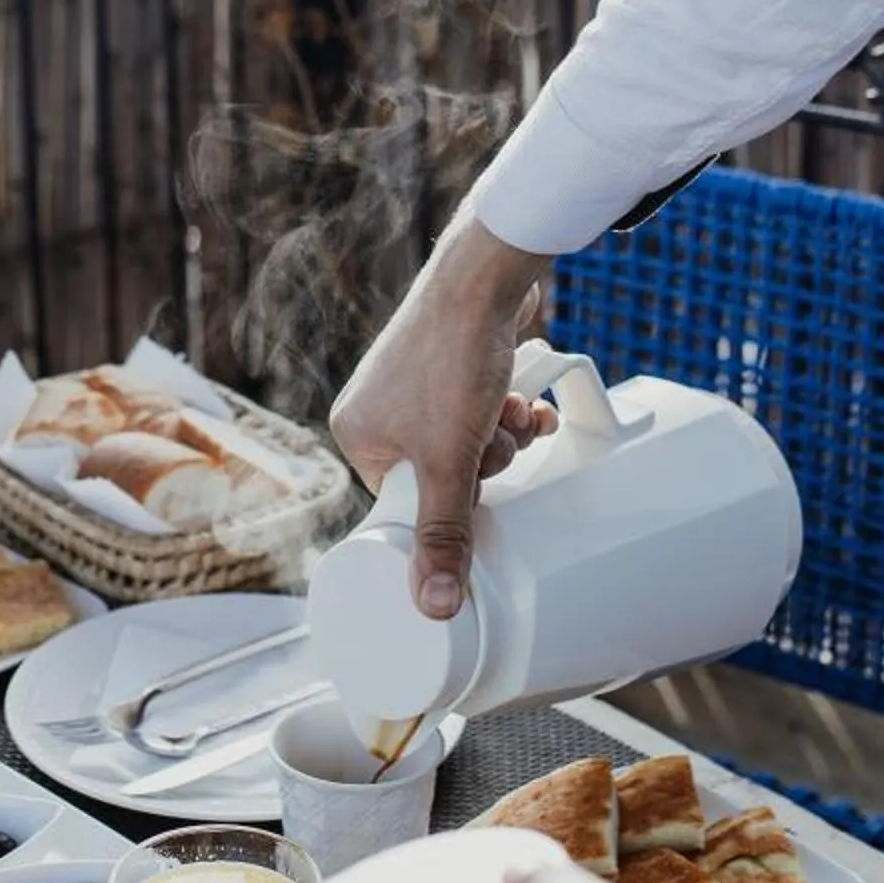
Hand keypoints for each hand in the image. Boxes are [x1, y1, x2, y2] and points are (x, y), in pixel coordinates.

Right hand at [330, 210, 556, 617]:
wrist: (487, 276)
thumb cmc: (453, 358)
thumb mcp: (450, 460)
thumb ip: (443, 534)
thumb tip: (433, 606)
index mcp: (357, 434)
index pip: (405, 503)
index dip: (451, 501)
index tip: (476, 487)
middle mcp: (380, 408)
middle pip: (446, 475)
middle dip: (487, 462)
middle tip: (494, 441)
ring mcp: (417, 384)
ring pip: (473, 445)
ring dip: (505, 437)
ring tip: (511, 411)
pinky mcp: (453, 365)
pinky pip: (485, 412)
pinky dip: (511, 411)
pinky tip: (526, 398)